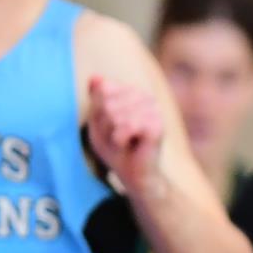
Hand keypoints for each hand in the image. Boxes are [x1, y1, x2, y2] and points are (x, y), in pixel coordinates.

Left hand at [87, 75, 164, 192]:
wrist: (134, 174)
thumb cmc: (116, 148)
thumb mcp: (98, 121)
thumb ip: (97, 98)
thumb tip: (94, 77)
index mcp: (133, 92)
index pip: (102, 92)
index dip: (97, 113)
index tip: (108, 127)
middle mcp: (146, 97)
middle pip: (107, 104)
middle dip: (104, 126)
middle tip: (116, 138)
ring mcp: (154, 111)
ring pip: (115, 115)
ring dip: (111, 135)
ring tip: (122, 143)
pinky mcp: (157, 126)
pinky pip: (126, 126)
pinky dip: (120, 140)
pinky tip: (129, 145)